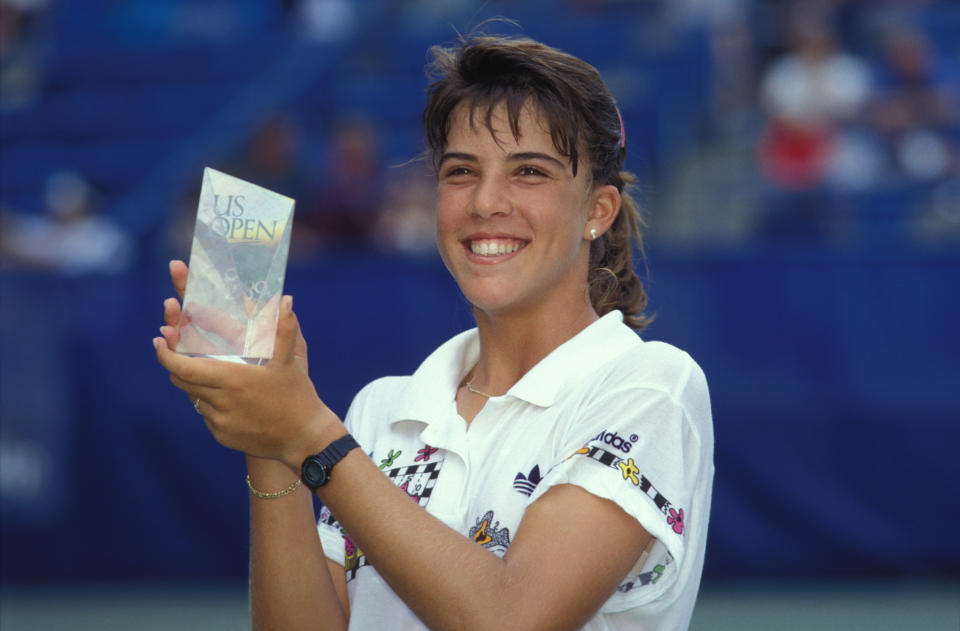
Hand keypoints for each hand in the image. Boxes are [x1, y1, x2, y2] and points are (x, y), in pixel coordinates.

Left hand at [155, 271, 335, 469]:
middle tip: (179, 352)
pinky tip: (229, 398)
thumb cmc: (297, 397)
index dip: (165, 354)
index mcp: (232, 379)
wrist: (304, 439)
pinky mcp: (222, 436)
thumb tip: (286, 300)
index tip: (158, 340)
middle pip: (181, 381)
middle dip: (176, 364)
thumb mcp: (290, 362)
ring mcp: (219, 422)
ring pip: (194, 398)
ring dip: (196, 383)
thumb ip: (284, 329)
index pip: (183, 367)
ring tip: (212, 373)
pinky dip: (211, 402)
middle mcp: (220, 401)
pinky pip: (206, 416)